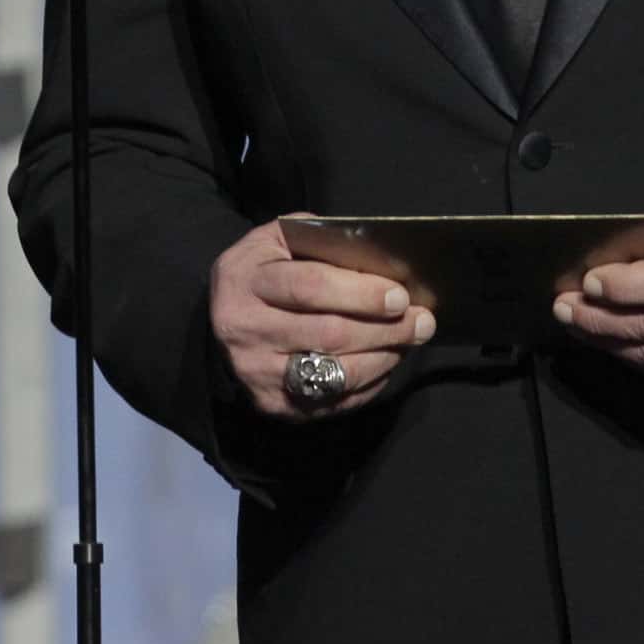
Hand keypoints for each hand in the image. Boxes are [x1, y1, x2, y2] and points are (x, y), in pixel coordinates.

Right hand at [209, 215, 433, 419]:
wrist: (221, 318)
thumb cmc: (261, 271)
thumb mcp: (275, 240)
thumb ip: (318, 239)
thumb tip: (376, 253)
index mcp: (246, 280)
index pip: (310, 288)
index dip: (361, 293)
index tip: (400, 296)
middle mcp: (246, 330)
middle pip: (329, 334)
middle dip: (385, 328)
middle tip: (422, 321)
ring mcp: (258, 373)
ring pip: (336, 373)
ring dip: (383, 357)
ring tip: (409, 341)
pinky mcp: (274, 404)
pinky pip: (333, 400)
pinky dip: (369, 383)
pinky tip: (385, 362)